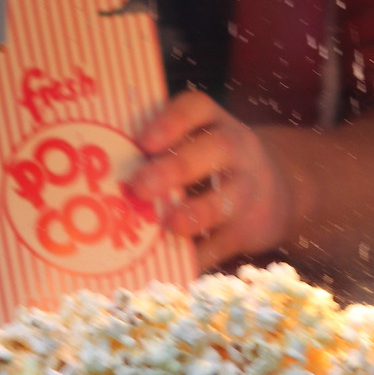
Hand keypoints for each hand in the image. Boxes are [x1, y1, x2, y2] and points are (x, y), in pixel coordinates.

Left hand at [130, 90, 291, 271]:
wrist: (275, 193)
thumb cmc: (208, 163)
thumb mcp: (196, 143)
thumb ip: (158, 154)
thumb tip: (98, 179)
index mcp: (214, 123)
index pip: (197, 108)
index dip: (171, 122)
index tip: (144, 141)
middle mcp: (236, 150)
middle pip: (216, 149)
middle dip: (177, 168)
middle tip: (140, 187)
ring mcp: (247, 190)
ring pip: (229, 198)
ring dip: (197, 213)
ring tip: (170, 225)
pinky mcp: (249, 229)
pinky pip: (224, 243)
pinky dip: (200, 257)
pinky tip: (176, 266)